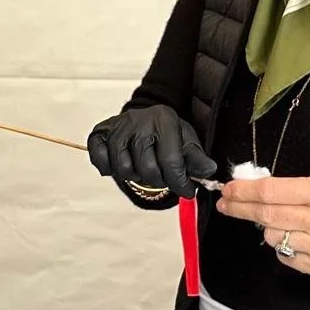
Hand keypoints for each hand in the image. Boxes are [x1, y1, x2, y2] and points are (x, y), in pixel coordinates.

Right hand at [87, 105, 217, 196]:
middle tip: (162, 177)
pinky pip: (100, 159)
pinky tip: (121, 163)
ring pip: (124, 168)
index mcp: (164, 120)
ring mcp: (118, 127)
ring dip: (135, 176)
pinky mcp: (100, 133)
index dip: (180, 182)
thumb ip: (197, 158)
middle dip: (158, 180)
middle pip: (147, 169)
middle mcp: (139, 121)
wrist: (144, 118)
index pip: (171, 161)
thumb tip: (208, 170)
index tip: (187, 191)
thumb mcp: (186, 141)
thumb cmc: (166, 134)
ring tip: (143, 169)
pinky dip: (108, 168)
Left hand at [215, 175, 309, 277]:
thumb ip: (292, 189)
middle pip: (266, 215)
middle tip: (226, 203)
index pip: (271, 191)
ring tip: (286, 223)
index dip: (244, 191)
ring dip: (269, 229)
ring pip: (272, 238)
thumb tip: (252, 191)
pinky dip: (285, 247)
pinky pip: (285, 256)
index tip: (229, 189)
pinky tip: (300, 240)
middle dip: (240, 208)